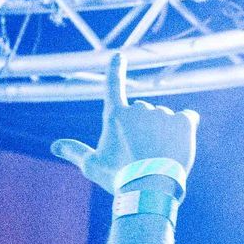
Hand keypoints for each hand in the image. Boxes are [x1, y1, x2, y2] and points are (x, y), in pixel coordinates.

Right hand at [50, 51, 197, 196]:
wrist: (149, 188)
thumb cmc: (118, 178)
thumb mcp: (92, 165)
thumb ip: (74, 151)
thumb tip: (55, 146)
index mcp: (116, 116)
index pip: (113, 85)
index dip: (115, 69)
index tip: (119, 55)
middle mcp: (139, 109)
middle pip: (142, 112)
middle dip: (143, 128)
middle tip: (141, 154)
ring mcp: (162, 114)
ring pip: (164, 119)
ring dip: (163, 133)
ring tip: (159, 157)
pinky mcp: (184, 121)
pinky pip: (188, 118)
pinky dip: (185, 129)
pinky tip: (180, 145)